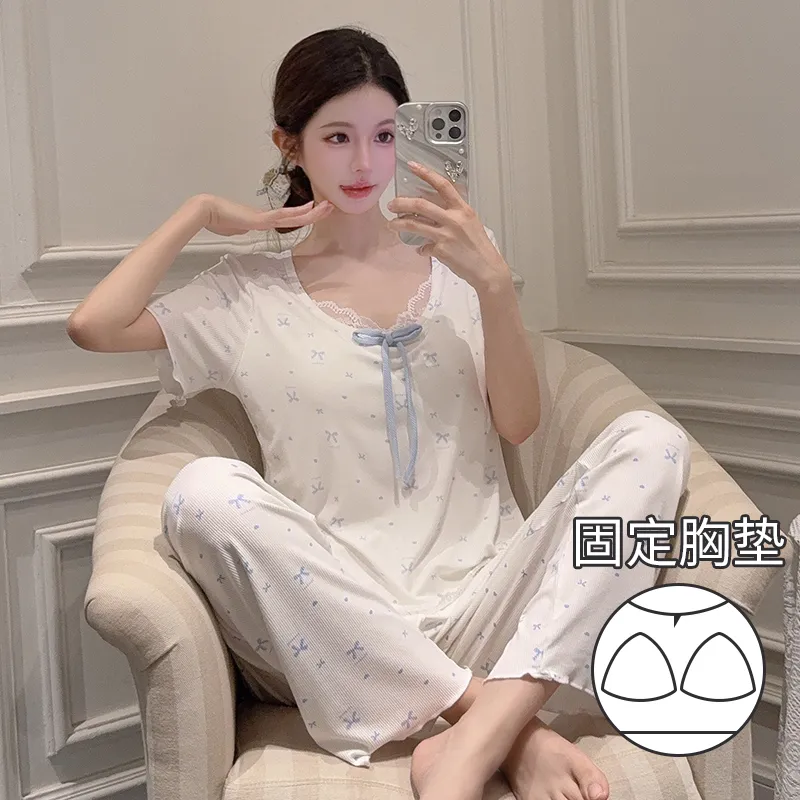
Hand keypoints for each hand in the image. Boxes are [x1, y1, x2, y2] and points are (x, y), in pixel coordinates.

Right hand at [200, 193, 332, 236]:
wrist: (206, 211)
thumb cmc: (217, 220)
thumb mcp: (235, 229)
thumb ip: (242, 230)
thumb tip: (243, 231)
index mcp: (262, 220)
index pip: (289, 219)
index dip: (304, 216)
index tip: (316, 213)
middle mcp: (267, 217)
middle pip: (297, 216)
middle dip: (315, 213)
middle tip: (330, 206)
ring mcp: (264, 217)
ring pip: (294, 215)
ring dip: (312, 212)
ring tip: (327, 206)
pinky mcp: (259, 219)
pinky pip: (281, 216)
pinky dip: (296, 214)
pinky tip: (308, 209)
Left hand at [386, 162, 506, 290]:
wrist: (487, 268)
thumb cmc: (480, 247)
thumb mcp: (471, 223)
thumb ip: (454, 215)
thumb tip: (435, 212)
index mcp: (462, 209)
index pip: (442, 185)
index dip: (426, 174)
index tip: (412, 166)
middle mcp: (453, 219)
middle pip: (421, 204)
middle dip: (402, 203)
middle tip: (392, 205)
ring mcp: (446, 235)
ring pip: (414, 224)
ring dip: (398, 224)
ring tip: (391, 225)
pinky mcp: (440, 250)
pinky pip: (423, 247)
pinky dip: (420, 249)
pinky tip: (420, 250)